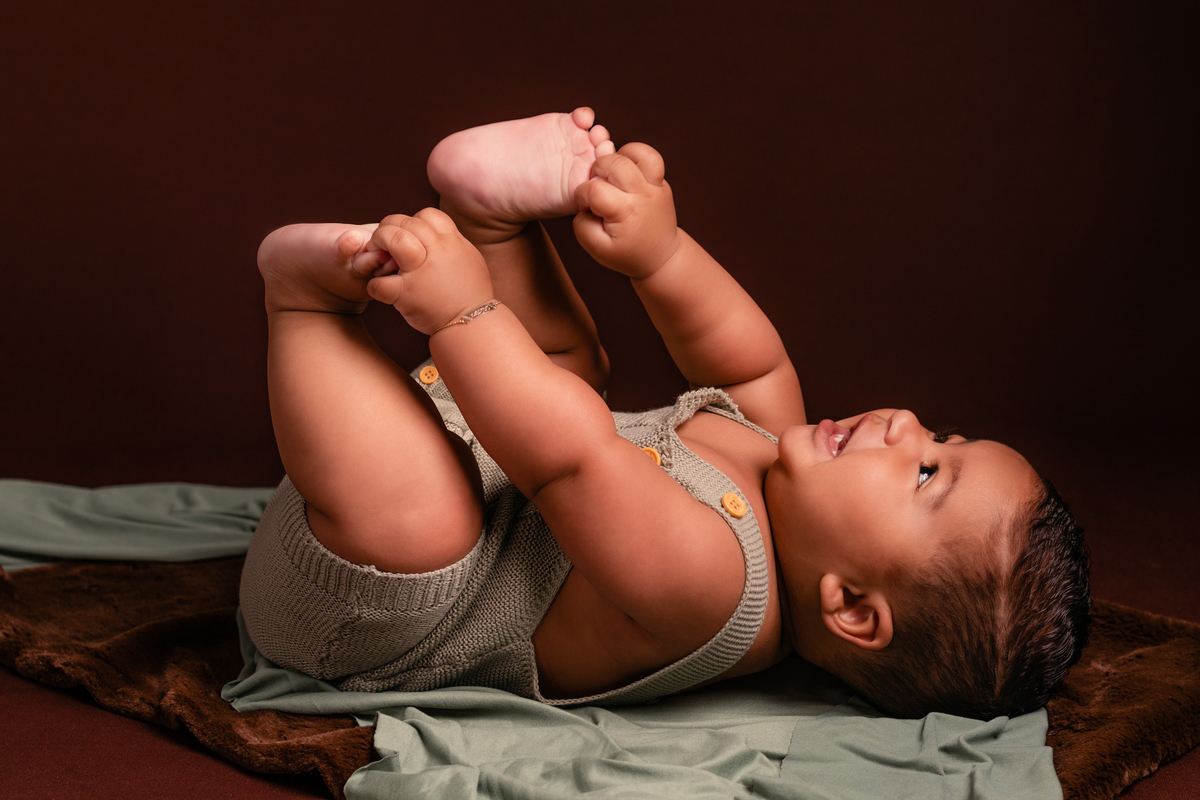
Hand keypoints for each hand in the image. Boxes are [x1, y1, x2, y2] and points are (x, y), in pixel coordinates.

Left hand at [362, 208, 493, 334]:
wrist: (473, 324)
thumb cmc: (470, 294)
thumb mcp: (469, 259)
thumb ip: (452, 243)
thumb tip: (436, 232)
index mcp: (452, 242)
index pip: (427, 215)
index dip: (413, 221)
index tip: (409, 235)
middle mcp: (437, 251)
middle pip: (405, 221)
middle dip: (389, 227)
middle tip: (383, 241)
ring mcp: (420, 271)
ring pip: (392, 237)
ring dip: (378, 242)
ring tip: (376, 255)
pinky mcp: (406, 294)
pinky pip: (379, 282)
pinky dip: (375, 285)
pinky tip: (381, 289)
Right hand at [572, 143, 681, 278]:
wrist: (661, 257)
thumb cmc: (628, 253)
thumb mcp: (598, 250)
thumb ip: (582, 226)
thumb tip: (584, 203)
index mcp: (626, 212)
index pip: (594, 189)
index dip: (581, 195)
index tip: (585, 207)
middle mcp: (643, 194)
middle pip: (615, 162)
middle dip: (597, 169)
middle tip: (598, 186)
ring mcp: (656, 186)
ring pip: (639, 151)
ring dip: (619, 156)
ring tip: (614, 173)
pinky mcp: (661, 182)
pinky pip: (651, 157)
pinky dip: (634, 156)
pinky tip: (625, 172)